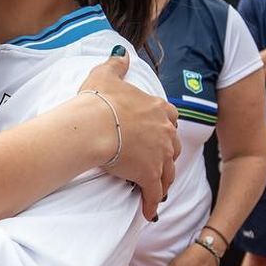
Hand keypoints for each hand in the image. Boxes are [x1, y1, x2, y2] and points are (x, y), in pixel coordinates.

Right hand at [77, 52, 180, 220]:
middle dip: (167, 156)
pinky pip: (154, 193)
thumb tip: (121, 52)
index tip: (159, 134)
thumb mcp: (106, 74)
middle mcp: (163, 131)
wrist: (92, 125)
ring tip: (157, 190)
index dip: (165, 127)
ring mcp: (158, 154)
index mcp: (157, 108)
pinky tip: (148, 213)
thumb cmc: (98, 101)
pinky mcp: (148, 175)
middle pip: (172, 147)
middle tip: (158, 164)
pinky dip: (152, 204)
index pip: (170, 118)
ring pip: (167, 172)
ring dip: (163, 182)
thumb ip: (116, 64)